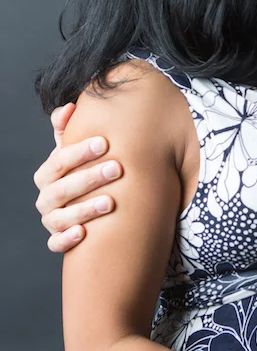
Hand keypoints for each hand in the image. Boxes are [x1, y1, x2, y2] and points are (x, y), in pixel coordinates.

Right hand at [34, 103, 120, 251]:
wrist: (90, 206)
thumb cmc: (84, 172)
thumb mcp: (77, 152)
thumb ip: (69, 129)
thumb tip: (69, 107)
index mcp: (48, 174)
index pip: (58, 161)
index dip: (79, 152)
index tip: (104, 143)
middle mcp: (46, 198)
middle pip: (62, 188)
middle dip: (89, 178)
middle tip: (117, 168)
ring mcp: (51, 220)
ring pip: (60, 217)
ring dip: (84, 210)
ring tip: (110, 202)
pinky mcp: (58, 240)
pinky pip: (56, 244)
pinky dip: (66, 240)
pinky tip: (84, 233)